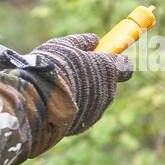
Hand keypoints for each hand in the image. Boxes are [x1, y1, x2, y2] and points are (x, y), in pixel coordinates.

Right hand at [0, 33, 133, 159]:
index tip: (106, 58)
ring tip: (59, 87)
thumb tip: (93, 39)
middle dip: (94, 78)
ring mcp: (97, 110)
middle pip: (107, 84)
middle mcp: (107, 92)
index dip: (116, 62)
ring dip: (82, 93)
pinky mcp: (83, 125)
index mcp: (108, 69)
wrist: (38, 100)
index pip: (125, 66)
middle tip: (73, 72)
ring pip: (93, 99)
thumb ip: (81, 42)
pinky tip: (55, 102)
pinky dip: (72, 108)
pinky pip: (81, 113)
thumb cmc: (53, 68)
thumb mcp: (64, 46)